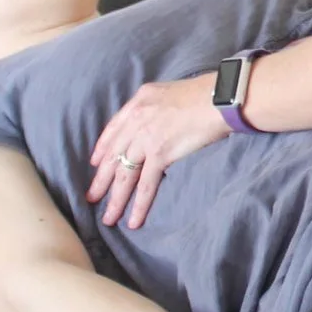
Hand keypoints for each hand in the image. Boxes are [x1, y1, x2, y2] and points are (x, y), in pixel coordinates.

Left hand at [86, 74, 227, 228]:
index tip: (95, 163)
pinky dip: (139, 204)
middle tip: (91, 197)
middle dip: (101, 179)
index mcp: (139, 101)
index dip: (103, 149)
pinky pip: (146, 184)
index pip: (114, 128)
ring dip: (115, 198)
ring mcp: (146, 137)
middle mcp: (137, 119)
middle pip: (114, 155)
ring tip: (108, 218)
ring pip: (125, 174)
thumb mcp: (170, 91)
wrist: (221, 98)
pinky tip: (133, 220)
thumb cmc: (206, 93)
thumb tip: (159, 122)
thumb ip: (157, 106)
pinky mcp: (160, 153)